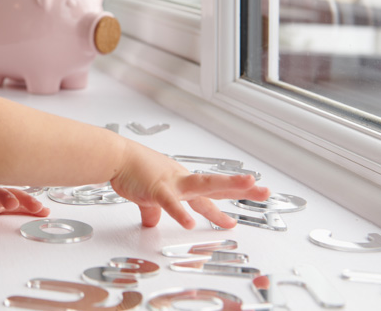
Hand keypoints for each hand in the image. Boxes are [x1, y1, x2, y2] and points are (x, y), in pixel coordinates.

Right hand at [110, 143, 270, 228]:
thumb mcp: (147, 195)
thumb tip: (152, 222)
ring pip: (204, 186)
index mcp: (182, 183)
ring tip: (248, 184)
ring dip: (227, 185)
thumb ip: (154, 210)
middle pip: (217, 186)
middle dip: (242, 189)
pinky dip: (179, 213)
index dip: (225, 206)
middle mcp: (183, 182)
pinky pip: (170, 203)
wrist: (116, 157)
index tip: (238, 216)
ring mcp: (172, 184)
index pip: (209, 196)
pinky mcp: (157, 189)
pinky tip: (188, 223)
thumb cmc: (131, 171)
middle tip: (264, 192)